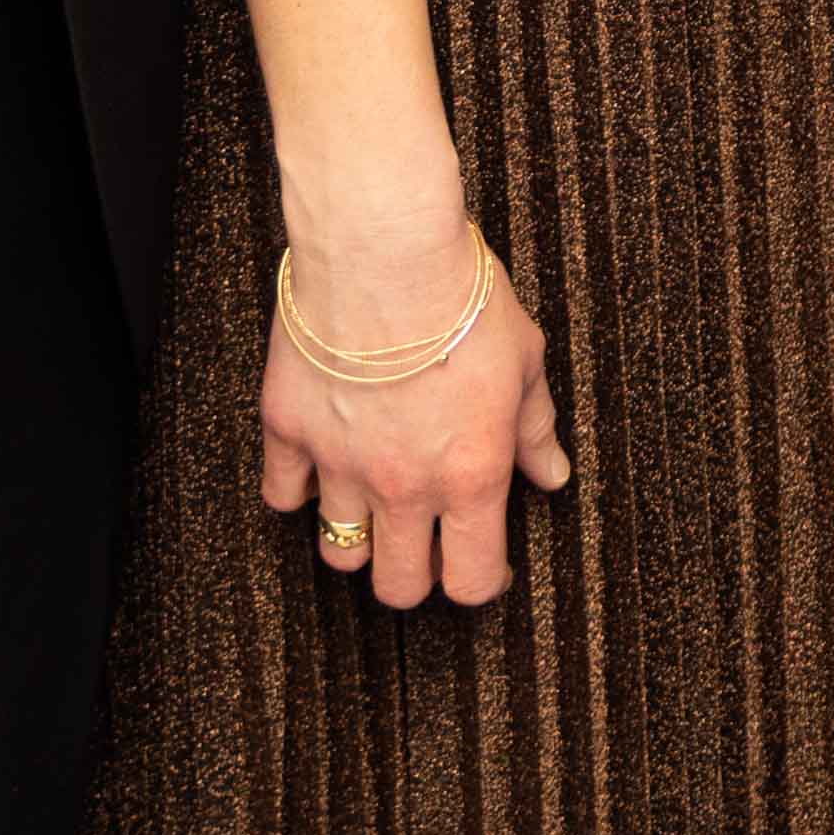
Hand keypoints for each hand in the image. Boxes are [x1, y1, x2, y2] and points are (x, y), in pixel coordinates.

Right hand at [258, 227, 572, 611]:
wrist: (385, 248)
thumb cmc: (461, 295)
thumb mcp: (524, 360)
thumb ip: (534, 429)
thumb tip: (550, 473)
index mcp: (470, 474)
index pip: (470, 579)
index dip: (478, 581)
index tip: (479, 565)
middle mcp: (404, 484)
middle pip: (398, 586)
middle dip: (413, 574)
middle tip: (422, 542)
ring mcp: (341, 463)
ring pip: (338, 550)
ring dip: (356, 537)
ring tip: (371, 505)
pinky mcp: (289, 430)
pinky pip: (282, 494)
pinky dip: (299, 488)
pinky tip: (319, 466)